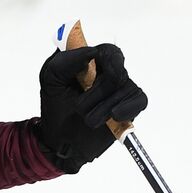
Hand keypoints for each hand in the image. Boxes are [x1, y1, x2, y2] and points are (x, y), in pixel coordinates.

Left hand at [36, 43, 147, 172]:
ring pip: (126, 89)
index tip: (105, 70)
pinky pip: (139, 100)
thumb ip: (67, 60)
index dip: (110, 60)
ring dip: (104, 107)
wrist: (60, 141)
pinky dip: (128, 107)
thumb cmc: (55, 107)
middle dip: (98, 93)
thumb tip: (92, 52)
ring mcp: (120, 90)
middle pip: (117, 73)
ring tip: (88, 121)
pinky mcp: (129, 108)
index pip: (109, 51)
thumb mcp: (51, 78)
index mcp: (91, 61)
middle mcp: (108, 73)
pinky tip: (115, 116)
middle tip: (79, 108)